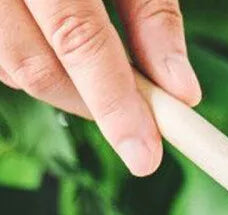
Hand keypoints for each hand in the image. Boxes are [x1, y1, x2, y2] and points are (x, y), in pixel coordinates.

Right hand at [0, 0, 199, 175]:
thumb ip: (153, 15)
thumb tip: (179, 91)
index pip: (79, 40)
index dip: (114, 104)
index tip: (145, 154)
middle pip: (36, 66)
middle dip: (91, 105)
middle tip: (134, 123)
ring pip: (8, 67)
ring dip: (58, 87)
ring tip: (97, 78)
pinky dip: (27, 66)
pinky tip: (56, 53)